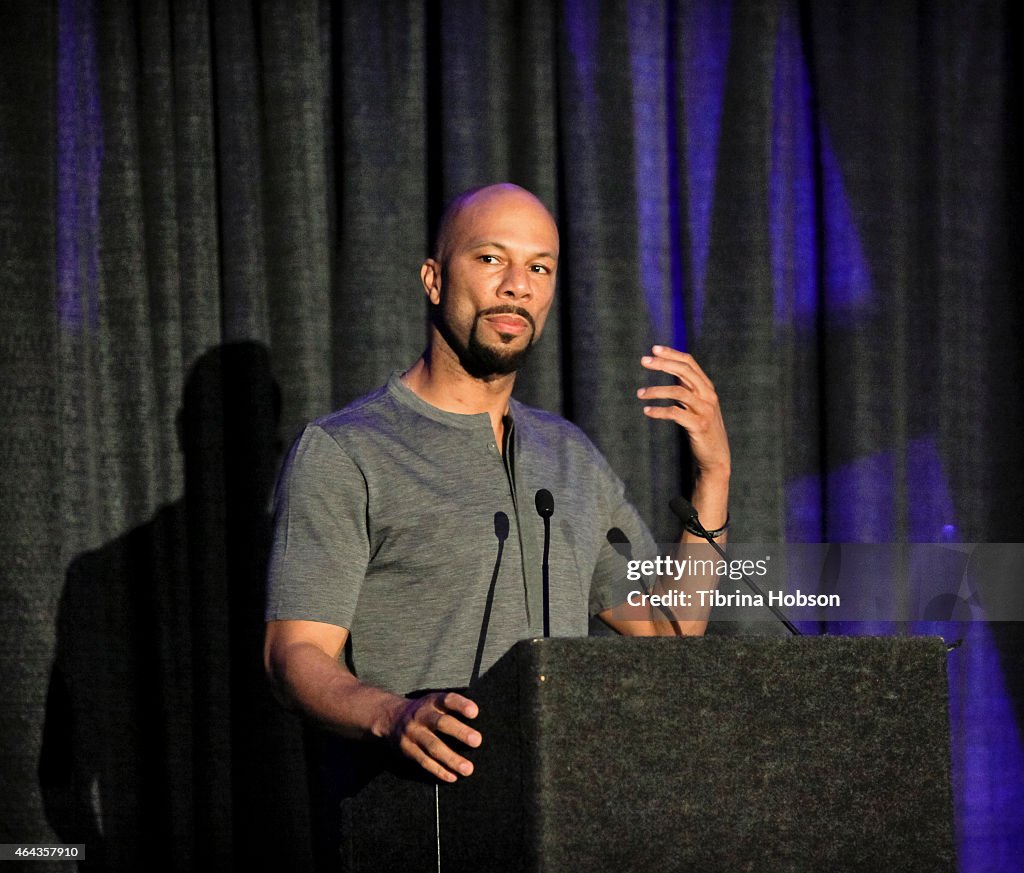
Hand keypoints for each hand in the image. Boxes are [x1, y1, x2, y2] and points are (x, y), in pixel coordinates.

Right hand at [381, 691, 481, 781]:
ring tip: (468, 769)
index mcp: (432, 702)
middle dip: (460, 732)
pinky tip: (452, 776)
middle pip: (441, 723)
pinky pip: (424, 761)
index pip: (447, 700)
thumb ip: (453, 708)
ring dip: (451, 759)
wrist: (390, 717)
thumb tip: (481, 718)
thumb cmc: (424, 711)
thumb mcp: (434, 702)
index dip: (461, 705)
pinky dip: (439, 771)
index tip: (474, 712)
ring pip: (433, 746)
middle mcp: (421, 716)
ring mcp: (413, 733)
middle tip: (477, 741)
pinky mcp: (408, 750)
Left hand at [637, 345, 730, 480]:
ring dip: (656, 390)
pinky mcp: (699, 425)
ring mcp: (705, 410)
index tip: (654, 349)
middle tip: (644, 361)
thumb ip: (687, 387)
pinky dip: (659, 411)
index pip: (689, 363)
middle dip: (663, 364)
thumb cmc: (702, 427)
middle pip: (685, 371)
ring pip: (678, 391)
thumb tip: (670, 368)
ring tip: (640, 393)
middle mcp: (708, 395)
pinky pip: (676, 413)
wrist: (717, 456)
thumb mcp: (697, 404)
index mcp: (707, 387)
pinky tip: (647, 411)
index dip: (672, 354)